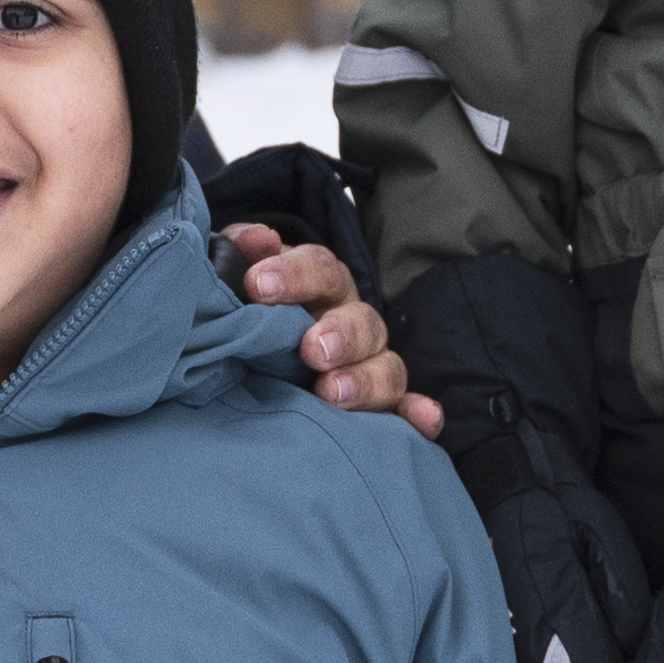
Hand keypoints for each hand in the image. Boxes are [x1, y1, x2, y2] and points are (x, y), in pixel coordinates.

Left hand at [225, 220, 439, 434]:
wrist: (251, 352)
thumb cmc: (247, 309)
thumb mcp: (237, 275)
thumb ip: (239, 251)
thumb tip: (256, 240)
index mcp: (321, 284)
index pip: (319, 268)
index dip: (293, 274)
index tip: (257, 285)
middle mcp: (351, 321)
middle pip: (362, 321)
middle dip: (340, 334)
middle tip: (312, 350)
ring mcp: (368, 363)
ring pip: (386, 367)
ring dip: (366, 379)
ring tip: (332, 393)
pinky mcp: (376, 403)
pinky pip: (403, 408)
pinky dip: (418, 414)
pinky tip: (426, 422)